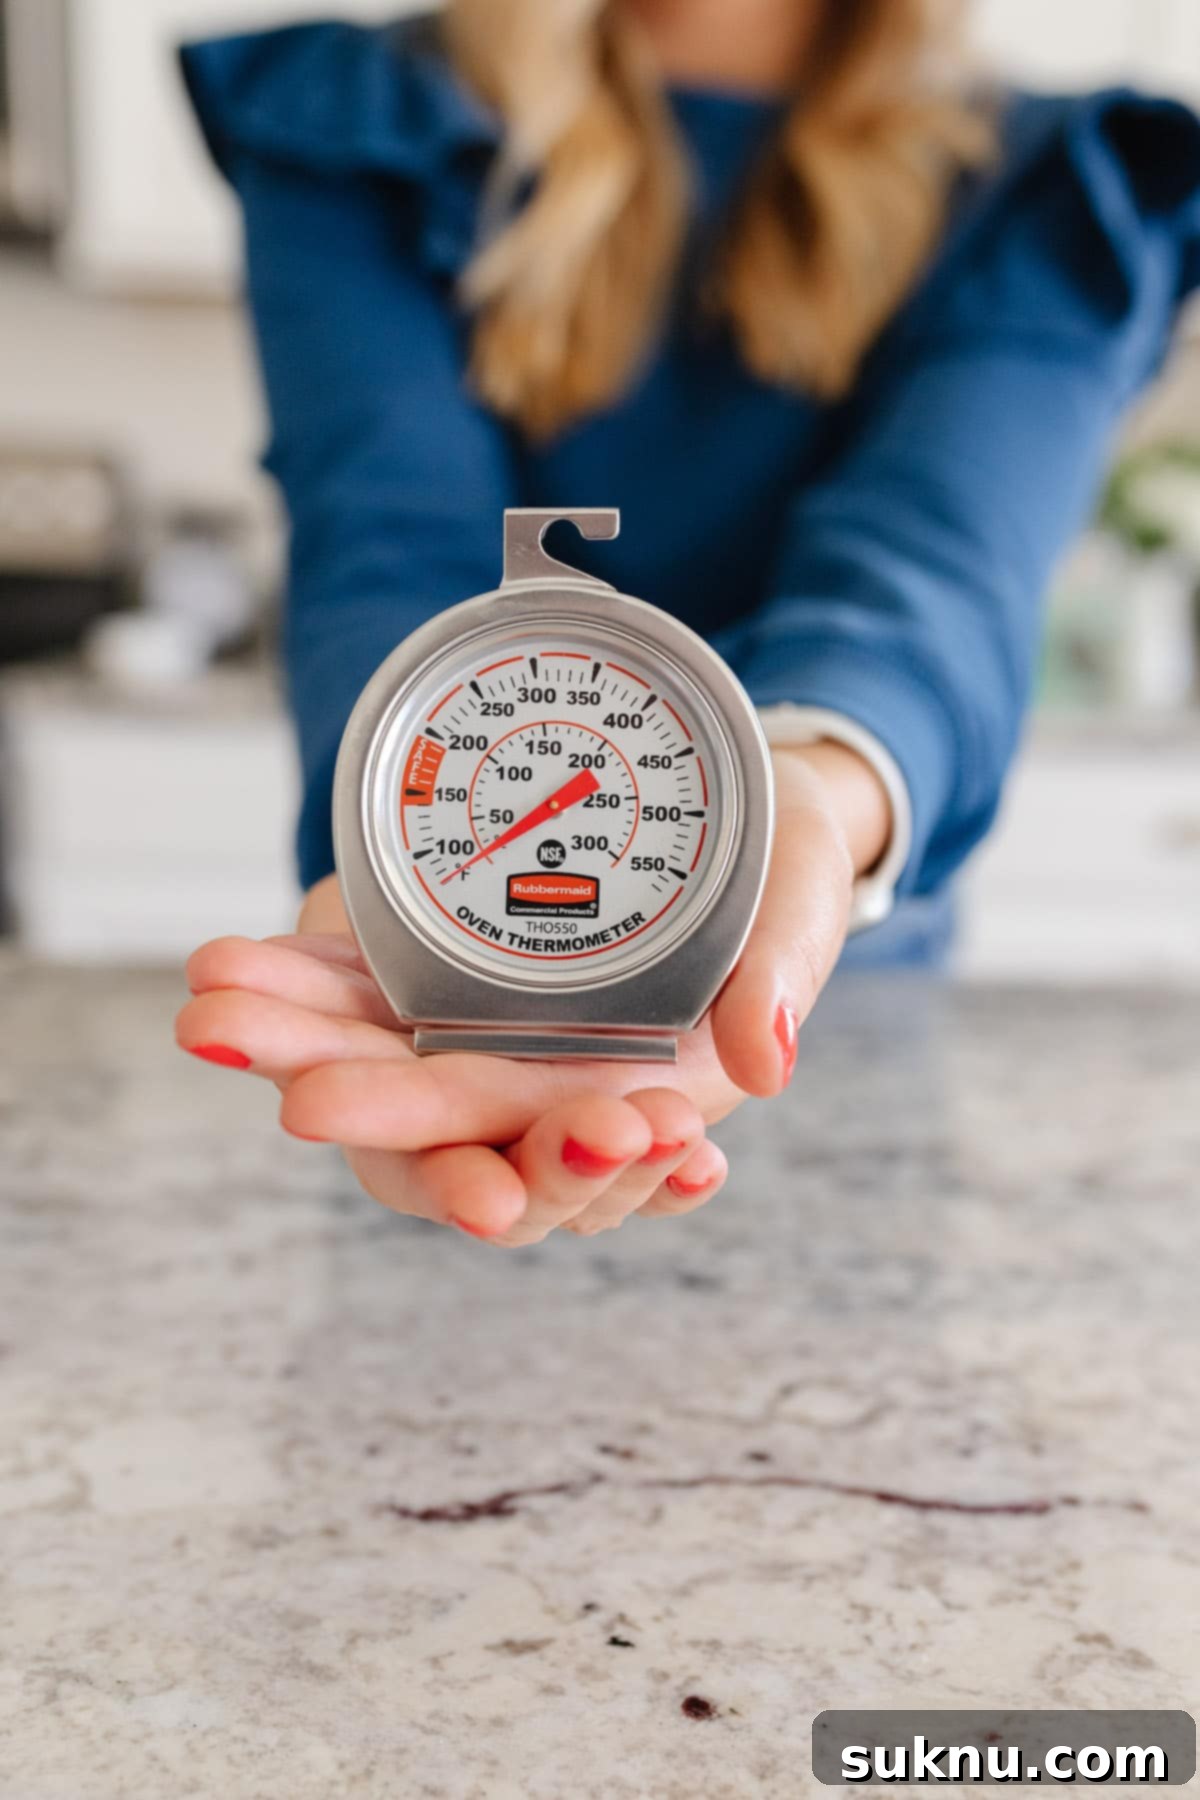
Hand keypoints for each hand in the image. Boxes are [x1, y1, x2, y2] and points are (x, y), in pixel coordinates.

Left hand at [174, 744, 888, 1243]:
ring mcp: (480, 1028)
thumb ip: (785, 969)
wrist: (733, 802)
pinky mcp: (436, 966)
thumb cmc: (780, 858)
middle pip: (442, 1130)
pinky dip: (295, 981)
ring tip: (215, 1013)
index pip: (563, 1160)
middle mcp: (545, 1085)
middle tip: (299, 1094)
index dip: (524, 1177)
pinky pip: (353, 989)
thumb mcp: (798, 893)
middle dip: (373, 1112)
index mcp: (639, 1100)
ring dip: (295, 1047)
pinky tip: (224, 966)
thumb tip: (766, 1063)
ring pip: (375, 1063)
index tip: (483, 1194)